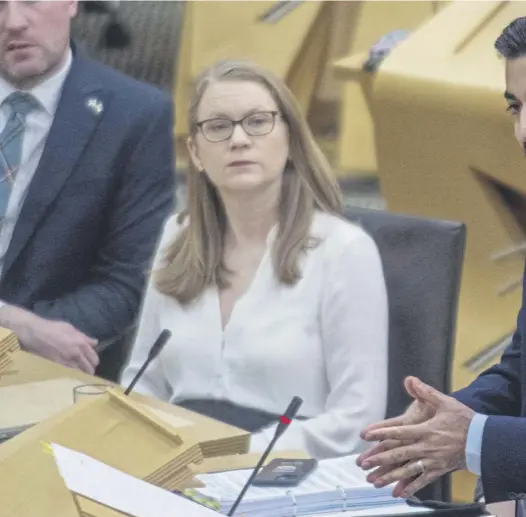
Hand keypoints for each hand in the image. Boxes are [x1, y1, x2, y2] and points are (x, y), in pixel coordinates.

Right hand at [0, 305, 98, 373]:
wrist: (36, 334)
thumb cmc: (54, 328)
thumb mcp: (71, 329)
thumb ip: (84, 337)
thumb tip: (94, 342)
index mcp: (82, 342)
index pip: (94, 356)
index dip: (94, 360)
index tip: (93, 362)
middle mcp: (77, 353)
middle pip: (89, 366)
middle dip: (90, 368)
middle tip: (89, 369)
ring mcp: (67, 360)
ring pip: (80, 372)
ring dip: (82, 373)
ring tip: (82, 373)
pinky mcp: (58, 365)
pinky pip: (70, 372)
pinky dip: (73, 373)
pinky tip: (72, 372)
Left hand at [358, 376, 474, 497]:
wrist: (483, 440)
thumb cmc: (463, 420)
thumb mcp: (444, 402)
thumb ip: (425, 392)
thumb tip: (410, 380)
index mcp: (425, 430)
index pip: (398, 432)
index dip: (381, 433)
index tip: (365, 435)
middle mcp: (426, 447)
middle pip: (399, 454)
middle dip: (379, 459)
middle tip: (362, 463)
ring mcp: (432, 461)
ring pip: (407, 470)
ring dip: (389, 476)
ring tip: (373, 480)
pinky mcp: (438, 470)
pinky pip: (422, 481)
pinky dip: (410, 487)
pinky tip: (398, 493)